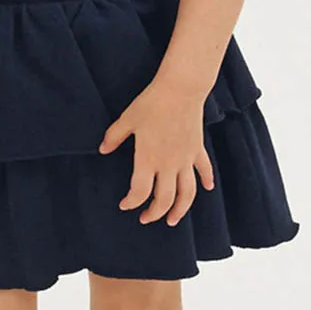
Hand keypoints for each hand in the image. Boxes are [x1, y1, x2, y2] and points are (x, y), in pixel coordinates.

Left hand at [98, 77, 214, 225]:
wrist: (180, 89)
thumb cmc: (152, 103)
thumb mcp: (128, 119)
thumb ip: (114, 136)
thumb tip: (102, 149)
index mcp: (148, 159)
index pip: (140, 191)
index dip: (131, 202)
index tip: (124, 205)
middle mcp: (169, 164)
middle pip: (164, 200)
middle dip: (155, 213)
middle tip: (146, 218)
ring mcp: (186, 159)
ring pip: (187, 193)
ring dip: (181, 210)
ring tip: (173, 220)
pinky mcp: (197, 149)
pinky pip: (204, 169)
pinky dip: (207, 180)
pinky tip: (208, 188)